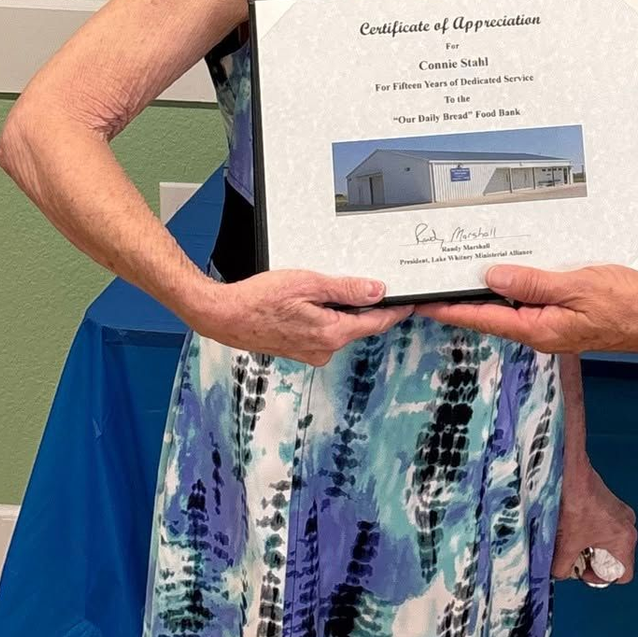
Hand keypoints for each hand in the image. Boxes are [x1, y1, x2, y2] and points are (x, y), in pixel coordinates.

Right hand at [191, 270, 411, 364]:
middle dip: (372, 307)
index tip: (412, 301)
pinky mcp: (300, 348)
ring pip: (342, 328)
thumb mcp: (309, 284)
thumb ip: (346, 289)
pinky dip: (330, 316)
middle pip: (361, 326)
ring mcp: (311, 352)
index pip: (376, 323)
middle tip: (383, 286)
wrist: (225, 316)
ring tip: (343, 287)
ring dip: (347, 310)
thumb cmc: (260, 299)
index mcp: (331, 334)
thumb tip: (377, 291)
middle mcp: (324, 349)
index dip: (396, 310)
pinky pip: (325, 331)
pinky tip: (320, 300)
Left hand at [418, 264, 637, 355]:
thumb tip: (492, 277)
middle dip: (462, 299)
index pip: (483, 317)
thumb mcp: (577, 286)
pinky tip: (508, 275)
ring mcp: (552, 325)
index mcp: (538, 327)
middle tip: (433, 283)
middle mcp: (540, 330)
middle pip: (492, 314)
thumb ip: (534, 282)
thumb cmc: (625, 303)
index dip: (450, 308)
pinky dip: (513, 288)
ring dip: (486, 293)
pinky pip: (530, 302)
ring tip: (460, 276)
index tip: (421, 302)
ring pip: (510, 307)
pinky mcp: (564, 317)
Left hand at [552, 462, 636, 585]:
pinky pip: (605, 528)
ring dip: (591, 546)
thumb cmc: (574, 503)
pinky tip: (574, 526)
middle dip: (593, 561)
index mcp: (625, 539)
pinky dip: (591, 532)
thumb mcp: (565, 544)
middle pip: (615, 558)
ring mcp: (621, 513)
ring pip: (609, 543)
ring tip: (572, 540)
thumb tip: (559, 575)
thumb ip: (562, 568)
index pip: (623, 575)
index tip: (583, 571)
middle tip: (575, 556)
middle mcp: (628, 525)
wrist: (571, 473)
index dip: (600, 579)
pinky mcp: (611, 503)